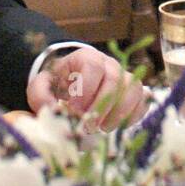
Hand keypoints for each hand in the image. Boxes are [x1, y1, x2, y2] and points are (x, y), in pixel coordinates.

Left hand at [26, 48, 148, 130]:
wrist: (73, 83)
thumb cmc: (59, 85)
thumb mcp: (42, 86)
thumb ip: (40, 96)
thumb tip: (52, 111)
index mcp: (86, 57)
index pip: (92, 67)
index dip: (86, 90)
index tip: (75, 111)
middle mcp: (109, 63)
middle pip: (115, 80)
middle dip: (102, 106)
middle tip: (88, 126)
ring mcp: (125, 76)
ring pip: (133, 89)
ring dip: (119, 113)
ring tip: (103, 128)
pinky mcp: (135, 92)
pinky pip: (143, 100)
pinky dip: (133, 115)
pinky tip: (117, 126)